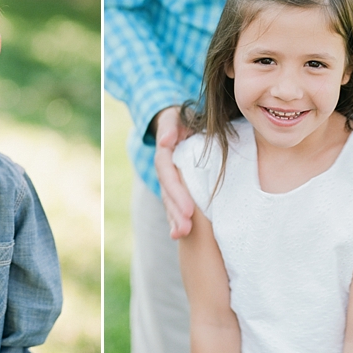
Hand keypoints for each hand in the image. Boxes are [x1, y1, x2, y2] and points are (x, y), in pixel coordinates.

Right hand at [153, 106, 194, 238]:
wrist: (180, 122)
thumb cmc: (182, 118)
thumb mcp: (175, 117)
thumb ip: (170, 127)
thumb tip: (165, 141)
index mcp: (164, 154)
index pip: (168, 176)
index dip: (177, 193)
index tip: (188, 210)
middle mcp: (164, 171)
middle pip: (168, 194)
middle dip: (176, 213)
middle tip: (186, 229)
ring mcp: (169, 180)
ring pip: (169, 202)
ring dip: (174, 220)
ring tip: (182, 235)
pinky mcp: (176, 187)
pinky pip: (174, 204)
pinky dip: (175, 220)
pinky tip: (179, 235)